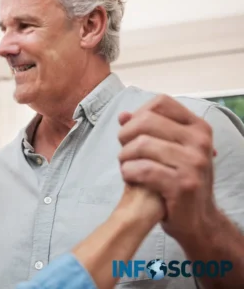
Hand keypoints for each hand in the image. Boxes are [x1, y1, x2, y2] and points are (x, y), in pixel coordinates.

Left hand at [117, 95, 218, 242]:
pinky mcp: (183, 184)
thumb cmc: (178, 180)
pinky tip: (130, 177)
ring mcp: (194, 162)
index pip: (161, 102)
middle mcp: (200, 141)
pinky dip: (128, 172)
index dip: (138, 114)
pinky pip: (143, 169)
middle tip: (124, 152)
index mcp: (198, 127)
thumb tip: (122, 115)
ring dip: (124, 157)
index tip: (132, 132)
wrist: (198, 220)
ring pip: (141, 145)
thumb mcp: (168, 151)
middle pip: (146, 121)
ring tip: (126, 166)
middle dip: (125, 135)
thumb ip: (147, 131)